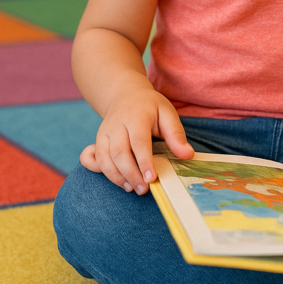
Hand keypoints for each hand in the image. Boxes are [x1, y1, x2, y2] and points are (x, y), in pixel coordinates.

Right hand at [79, 85, 193, 192]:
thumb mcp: (167, 113)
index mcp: (136, 116)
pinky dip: (103, 172)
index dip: (144, 162)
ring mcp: (104, 132)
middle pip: (120, 153)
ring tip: (133, 188)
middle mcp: (117, 124)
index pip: (139, 141)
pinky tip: (118, 181)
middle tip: (144, 189)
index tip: (152, 178)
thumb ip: (176, 134)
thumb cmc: (150, 107)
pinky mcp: (97, 140)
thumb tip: (187, 155)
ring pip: (105, 158)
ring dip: (117, 177)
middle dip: (131, 174)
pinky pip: (94, 159)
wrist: (125, 94)